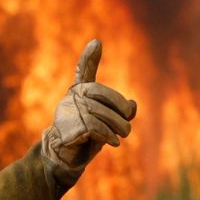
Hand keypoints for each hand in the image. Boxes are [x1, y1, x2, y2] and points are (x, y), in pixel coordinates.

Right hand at [39, 40, 136, 185]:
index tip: (96, 43)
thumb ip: (122, 111)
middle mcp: (72, 97)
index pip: (84, 70)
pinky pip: (94, 127)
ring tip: (121, 137)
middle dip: (120, 110)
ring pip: (100, 113)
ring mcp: (68, 111)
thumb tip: (133, 105)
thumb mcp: (109, 122)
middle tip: (127, 127)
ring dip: (116, 127)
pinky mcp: (68, 127)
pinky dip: (107, 135)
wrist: (67, 157)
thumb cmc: (89, 136)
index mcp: (81, 91)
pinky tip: (112, 142)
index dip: (89, 57)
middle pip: (102, 94)